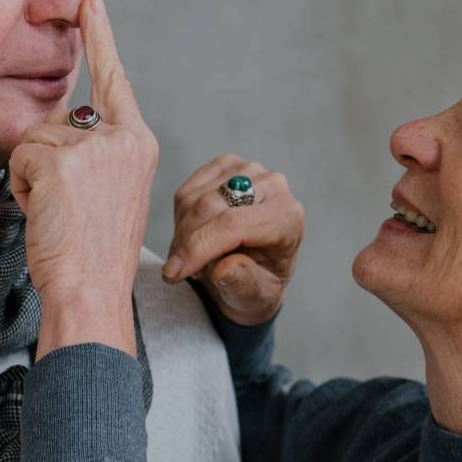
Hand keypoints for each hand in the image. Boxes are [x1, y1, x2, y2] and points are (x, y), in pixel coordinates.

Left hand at [9, 0, 158, 356]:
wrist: (91, 292)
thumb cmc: (93, 256)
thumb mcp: (106, 195)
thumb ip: (93, 155)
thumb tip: (54, 129)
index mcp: (138, 143)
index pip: (114, 80)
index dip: (100, 38)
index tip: (90, 0)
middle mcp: (123, 137)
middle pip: (58, 119)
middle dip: (44, 160)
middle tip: (64, 210)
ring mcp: (95, 147)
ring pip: (34, 138)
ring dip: (31, 178)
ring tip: (57, 215)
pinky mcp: (64, 160)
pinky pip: (20, 158)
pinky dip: (21, 188)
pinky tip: (45, 214)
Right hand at [161, 154, 305, 326]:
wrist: (255, 270)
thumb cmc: (257, 284)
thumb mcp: (255, 295)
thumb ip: (243, 282)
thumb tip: (223, 269)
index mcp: (287, 217)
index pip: (233, 224)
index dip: (199, 247)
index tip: (174, 272)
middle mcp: (272, 186)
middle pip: (210, 206)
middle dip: (186, 242)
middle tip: (178, 271)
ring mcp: (248, 171)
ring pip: (194, 199)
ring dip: (182, 234)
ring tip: (191, 259)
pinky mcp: (226, 166)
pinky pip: (187, 192)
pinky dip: (180, 219)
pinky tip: (191, 238)